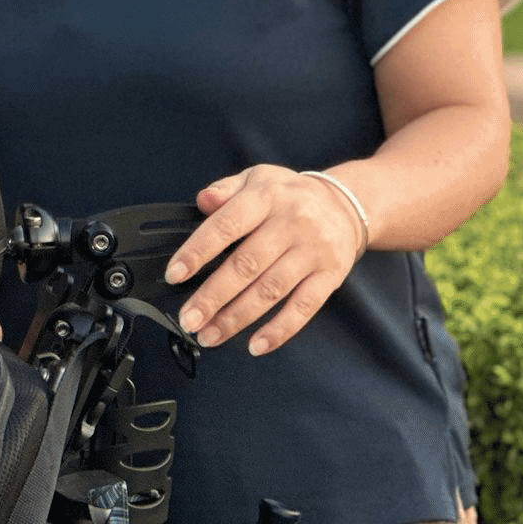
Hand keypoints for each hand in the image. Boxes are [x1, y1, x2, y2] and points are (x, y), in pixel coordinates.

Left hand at [163, 165, 368, 355]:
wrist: (347, 204)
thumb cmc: (289, 195)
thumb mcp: (255, 178)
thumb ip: (225, 189)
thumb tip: (202, 201)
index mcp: (266, 197)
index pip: (226, 226)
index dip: (198, 251)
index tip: (175, 275)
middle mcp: (291, 224)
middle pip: (246, 265)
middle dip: (213, 296)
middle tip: (189, 319)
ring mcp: (313, 252)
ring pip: (271, 291)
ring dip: (237, 318)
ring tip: (210, 335)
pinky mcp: (331, 276)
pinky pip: (304, 307)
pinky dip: (279, 330)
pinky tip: (256, 345)